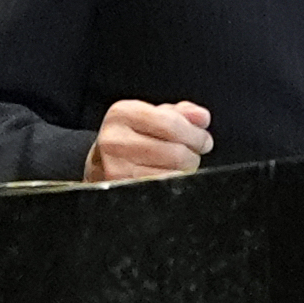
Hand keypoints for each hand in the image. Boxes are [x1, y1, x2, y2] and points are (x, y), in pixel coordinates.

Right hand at [84, 100, 213, 181]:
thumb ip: (181, 113)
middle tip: (192, 155)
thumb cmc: (132, 138)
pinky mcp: (121, 188)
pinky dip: (172, 183)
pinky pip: (162, 188)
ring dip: (185, 171)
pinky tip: (168, 176)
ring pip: (172, 173)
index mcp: (123, 113)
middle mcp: (114, 139)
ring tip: (179, 166)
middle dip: (193, 155)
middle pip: (175, 152)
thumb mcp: (152, 116)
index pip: (171, 124)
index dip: (195, 134)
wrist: (100, 164)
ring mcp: (115, 167)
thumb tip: (201, 118)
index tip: (203, 140)